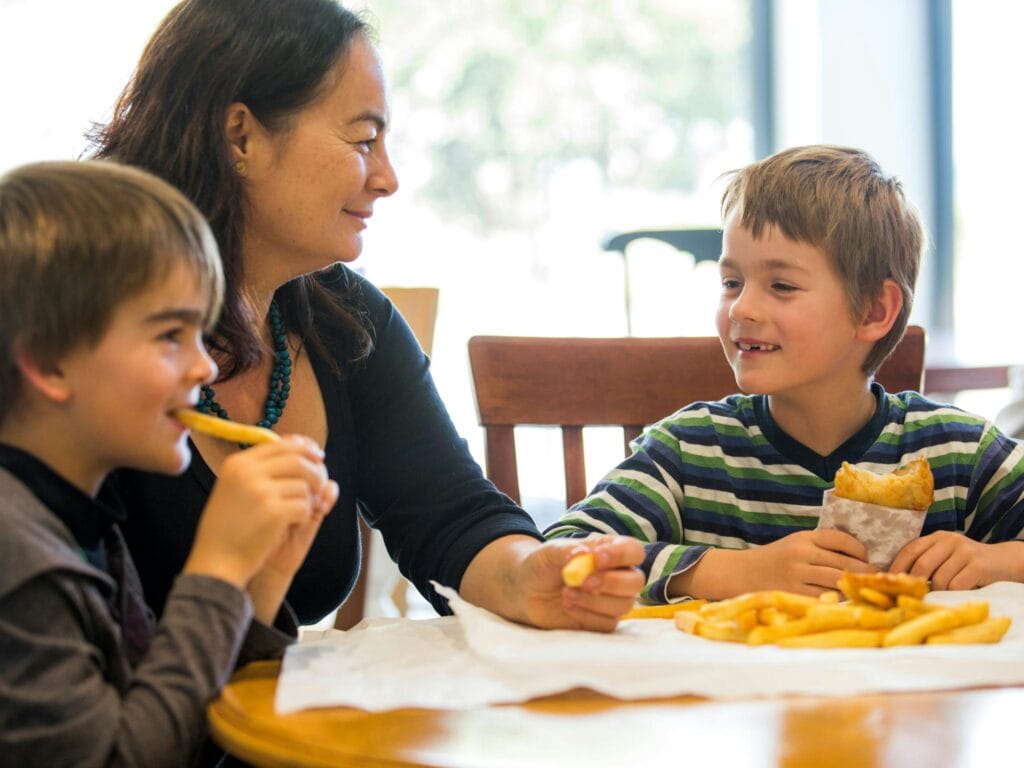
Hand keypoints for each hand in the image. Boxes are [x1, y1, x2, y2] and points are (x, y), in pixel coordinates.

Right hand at [184, 435, 329, 587]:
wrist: (216, 563)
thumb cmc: (229, 529)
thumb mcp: (235, 488)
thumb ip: (262, 468)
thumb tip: (304, 443)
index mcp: (237, 463)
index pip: (281, 444)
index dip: (305, 449)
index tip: (318, 458)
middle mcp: (247, 471)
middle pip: (298, 459)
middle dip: (316, 472)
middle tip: (320, 487)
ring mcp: (260, 490)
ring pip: (304, 485)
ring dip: (307, 500)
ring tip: (294, 514)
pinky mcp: (273, 512)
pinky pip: (305, 506)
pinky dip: (304, 517)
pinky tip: (291, 525)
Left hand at [517, 536, 644, 632]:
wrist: (526, 589)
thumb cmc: (543, 564)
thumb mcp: (550, 552)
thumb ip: (568, 550)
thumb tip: (585, 554)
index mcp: (610, 551)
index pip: (633, 550)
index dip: (621, 555)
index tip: (596, 559)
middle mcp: (617, 575)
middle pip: (636, 581)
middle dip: (611, 583)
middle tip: (584, 582)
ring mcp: (611, 599)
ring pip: (624, 605)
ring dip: (595, 601)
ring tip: (566, 593)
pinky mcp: (602, 620)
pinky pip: (607, 623)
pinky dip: (587, 616)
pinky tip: (568, 606)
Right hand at [714, 529, 874, 596]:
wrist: (742, 573)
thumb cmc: (775, 559)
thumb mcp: (795, 544)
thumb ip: (821, 546)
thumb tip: (860, 557)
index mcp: (803, 538)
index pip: (841, 539)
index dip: (860, 549)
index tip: (865, 557)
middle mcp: (801, 554)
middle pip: (845, 564)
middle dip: (865, 572)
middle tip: (875, 578)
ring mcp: (797, 576)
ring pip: (837, 583)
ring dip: (853, 587)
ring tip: (862, 589)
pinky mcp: (794, 594)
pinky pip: (825, 598)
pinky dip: (837, 600)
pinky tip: (842, 599)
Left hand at [889, 532, 1023, 589]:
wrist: (1001, 561)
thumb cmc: (966, 563)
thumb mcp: (945, 555)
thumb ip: (927, 560)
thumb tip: (898, 579)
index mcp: (937, 537)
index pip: (911, 549)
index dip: (898, 566)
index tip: (889, 580)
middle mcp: (950, 540)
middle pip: (923, 564)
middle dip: (917, 582)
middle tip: (916, 593)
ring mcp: (965, 551)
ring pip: (940, 579)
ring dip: (939, 591)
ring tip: (944, 591)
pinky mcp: (978, 565)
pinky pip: (957, 585)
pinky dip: (954, 593)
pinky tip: (958, 591)